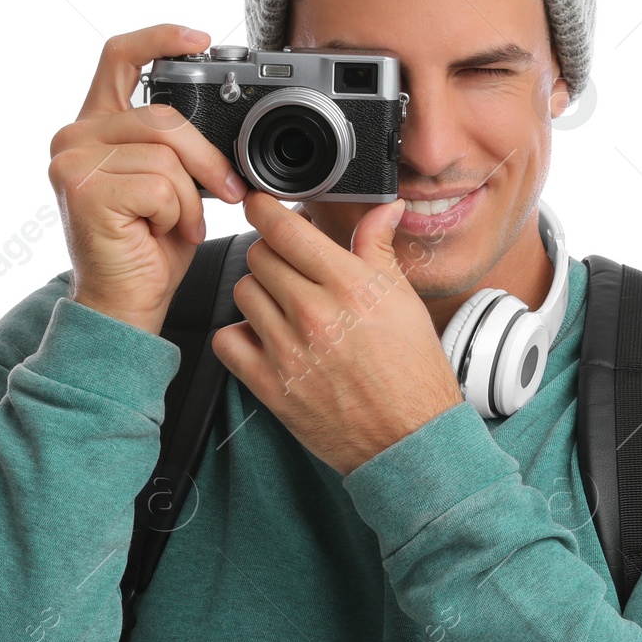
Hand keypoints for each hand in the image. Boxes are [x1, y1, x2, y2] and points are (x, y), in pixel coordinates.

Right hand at [47, 24, 247, 334]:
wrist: (125, 305)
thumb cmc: (148, 249)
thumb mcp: (168, 182)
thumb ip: (173, 143)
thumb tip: (221, 119)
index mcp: (95, 128)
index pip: (118, 57)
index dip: (160, 38)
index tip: (201, 39)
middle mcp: (74, 138)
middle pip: (162, 115)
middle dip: (207, 157)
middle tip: (228, 192)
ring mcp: (73, 163)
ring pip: (166, 153)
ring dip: (191, 196)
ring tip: (181, 225)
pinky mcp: (86, 191)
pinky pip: (161, 184)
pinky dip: (179, 214)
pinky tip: (165, 235)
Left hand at [211, 192, 466, 475]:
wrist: (409, 438)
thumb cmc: (413, 372)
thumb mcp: (403, 300)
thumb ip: (380, 249)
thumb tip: (385, 209)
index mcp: (349, 286)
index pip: (284, 229)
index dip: (264, 208)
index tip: (261, 204)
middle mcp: (314, 313)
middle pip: (259, 255)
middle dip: (272, 253)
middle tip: (291, 266)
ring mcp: (288, 350)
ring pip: (243, 292)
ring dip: (260, 293)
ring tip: (285, 306)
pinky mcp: (270, 385)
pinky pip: (228, 340)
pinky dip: (239, 334)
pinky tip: (264, 337)